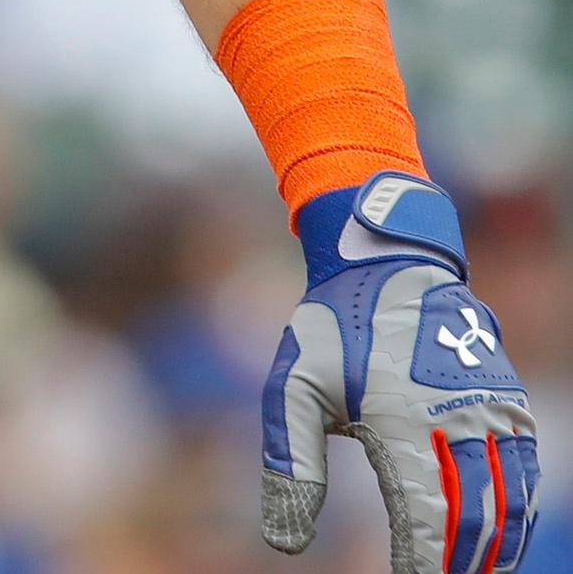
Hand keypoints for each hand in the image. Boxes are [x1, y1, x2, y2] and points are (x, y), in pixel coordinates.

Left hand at [263, 174, 538, 571]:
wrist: (388, 266)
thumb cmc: (331, 331)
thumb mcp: (291, 387)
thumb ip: (289, 464)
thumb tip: (284, 543)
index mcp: (403, 421)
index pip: (426, 518)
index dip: (424, 562)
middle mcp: (458, 419)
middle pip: (474, 517)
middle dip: (462, 562)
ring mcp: (492, 410)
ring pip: (509, 501)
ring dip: (497, 546)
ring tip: (476, 573)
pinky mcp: (510, 402)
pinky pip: (523, 471)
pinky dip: (517, 511)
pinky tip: (501, 535)